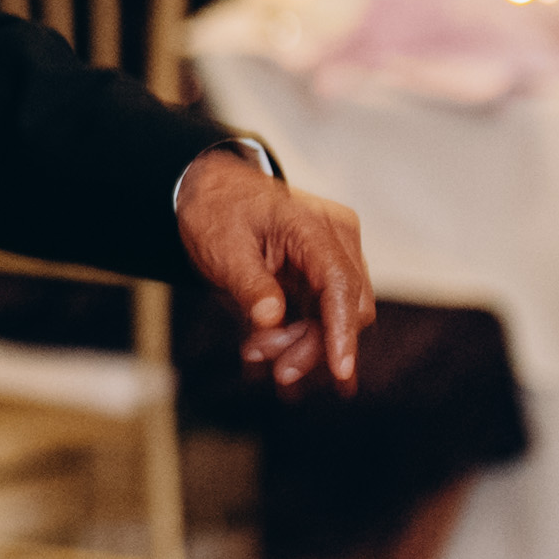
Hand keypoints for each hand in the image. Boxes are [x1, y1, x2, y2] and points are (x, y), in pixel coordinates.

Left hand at [176, 150, 369, 392]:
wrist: (211, 188)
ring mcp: (335, 253)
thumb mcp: (222, 248)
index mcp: (311, 225)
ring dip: (306, 345)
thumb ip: (249, 284)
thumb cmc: (217, 211)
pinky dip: (303, 336)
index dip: (343, 331)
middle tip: (274, 369)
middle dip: (314, 347)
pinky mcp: (325, 271)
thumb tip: (270, 319)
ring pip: (339, 316)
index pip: (341, 283)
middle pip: (347, 306)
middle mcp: (336, 237)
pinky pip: (325, 313)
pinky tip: (272, 352)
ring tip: (257, 353)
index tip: (341, 370)